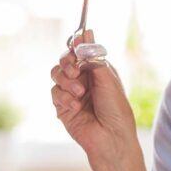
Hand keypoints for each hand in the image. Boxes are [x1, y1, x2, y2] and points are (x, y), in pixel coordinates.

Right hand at [50, 30, 139, 165]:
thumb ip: (93, 56)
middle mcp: (83, 80)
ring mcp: (72, 93)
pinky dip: (64, 97)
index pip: (81, 51)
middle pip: (64, 60)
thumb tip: (87, 33)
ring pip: (56, 75)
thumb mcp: (107, 78)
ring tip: (79, 92)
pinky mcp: (62, 106)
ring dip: (66, 81)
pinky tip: (75, 106)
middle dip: (67, 62)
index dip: (76, 44)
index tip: (76, 39)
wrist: (111, 137)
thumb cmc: (116, 109)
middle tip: (75, 71)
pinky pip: (54, 93)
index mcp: (97, 71)